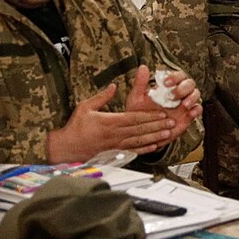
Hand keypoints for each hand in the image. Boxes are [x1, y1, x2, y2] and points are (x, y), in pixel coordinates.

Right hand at [46, 68, 190, 162]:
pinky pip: (132, 151)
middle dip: (157, 126)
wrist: (67, 147)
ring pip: (139, 141)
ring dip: (154, 137)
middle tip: (171, 123)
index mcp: (108, 122)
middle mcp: (114, 134)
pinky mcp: (115, 152)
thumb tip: (114, 86)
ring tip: (168, 134)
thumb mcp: (85, 107)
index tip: (161, 114)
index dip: (149, 116)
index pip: (133, 118)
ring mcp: (115, 145)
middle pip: (140, 129)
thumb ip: (102, 97)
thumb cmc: (75, 127)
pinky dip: (145, 149)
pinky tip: (154, 147)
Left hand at [129, 65, 202, 128]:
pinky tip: (190, 112)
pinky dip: (196, 110)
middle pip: (189, 83)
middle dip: (183, 88)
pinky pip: (198, 109)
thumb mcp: (136, 98)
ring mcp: (184, 104)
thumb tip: (143, 67)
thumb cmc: (139, 114)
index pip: (177, 75)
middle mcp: (178, 93)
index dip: (175, 77)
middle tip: (173, 95)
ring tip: (184, 105)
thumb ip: (140, 83)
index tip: (166, 82)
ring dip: (192, 98)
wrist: (142, 133)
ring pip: (196, 94)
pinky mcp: (188, 116)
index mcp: (167, 86)